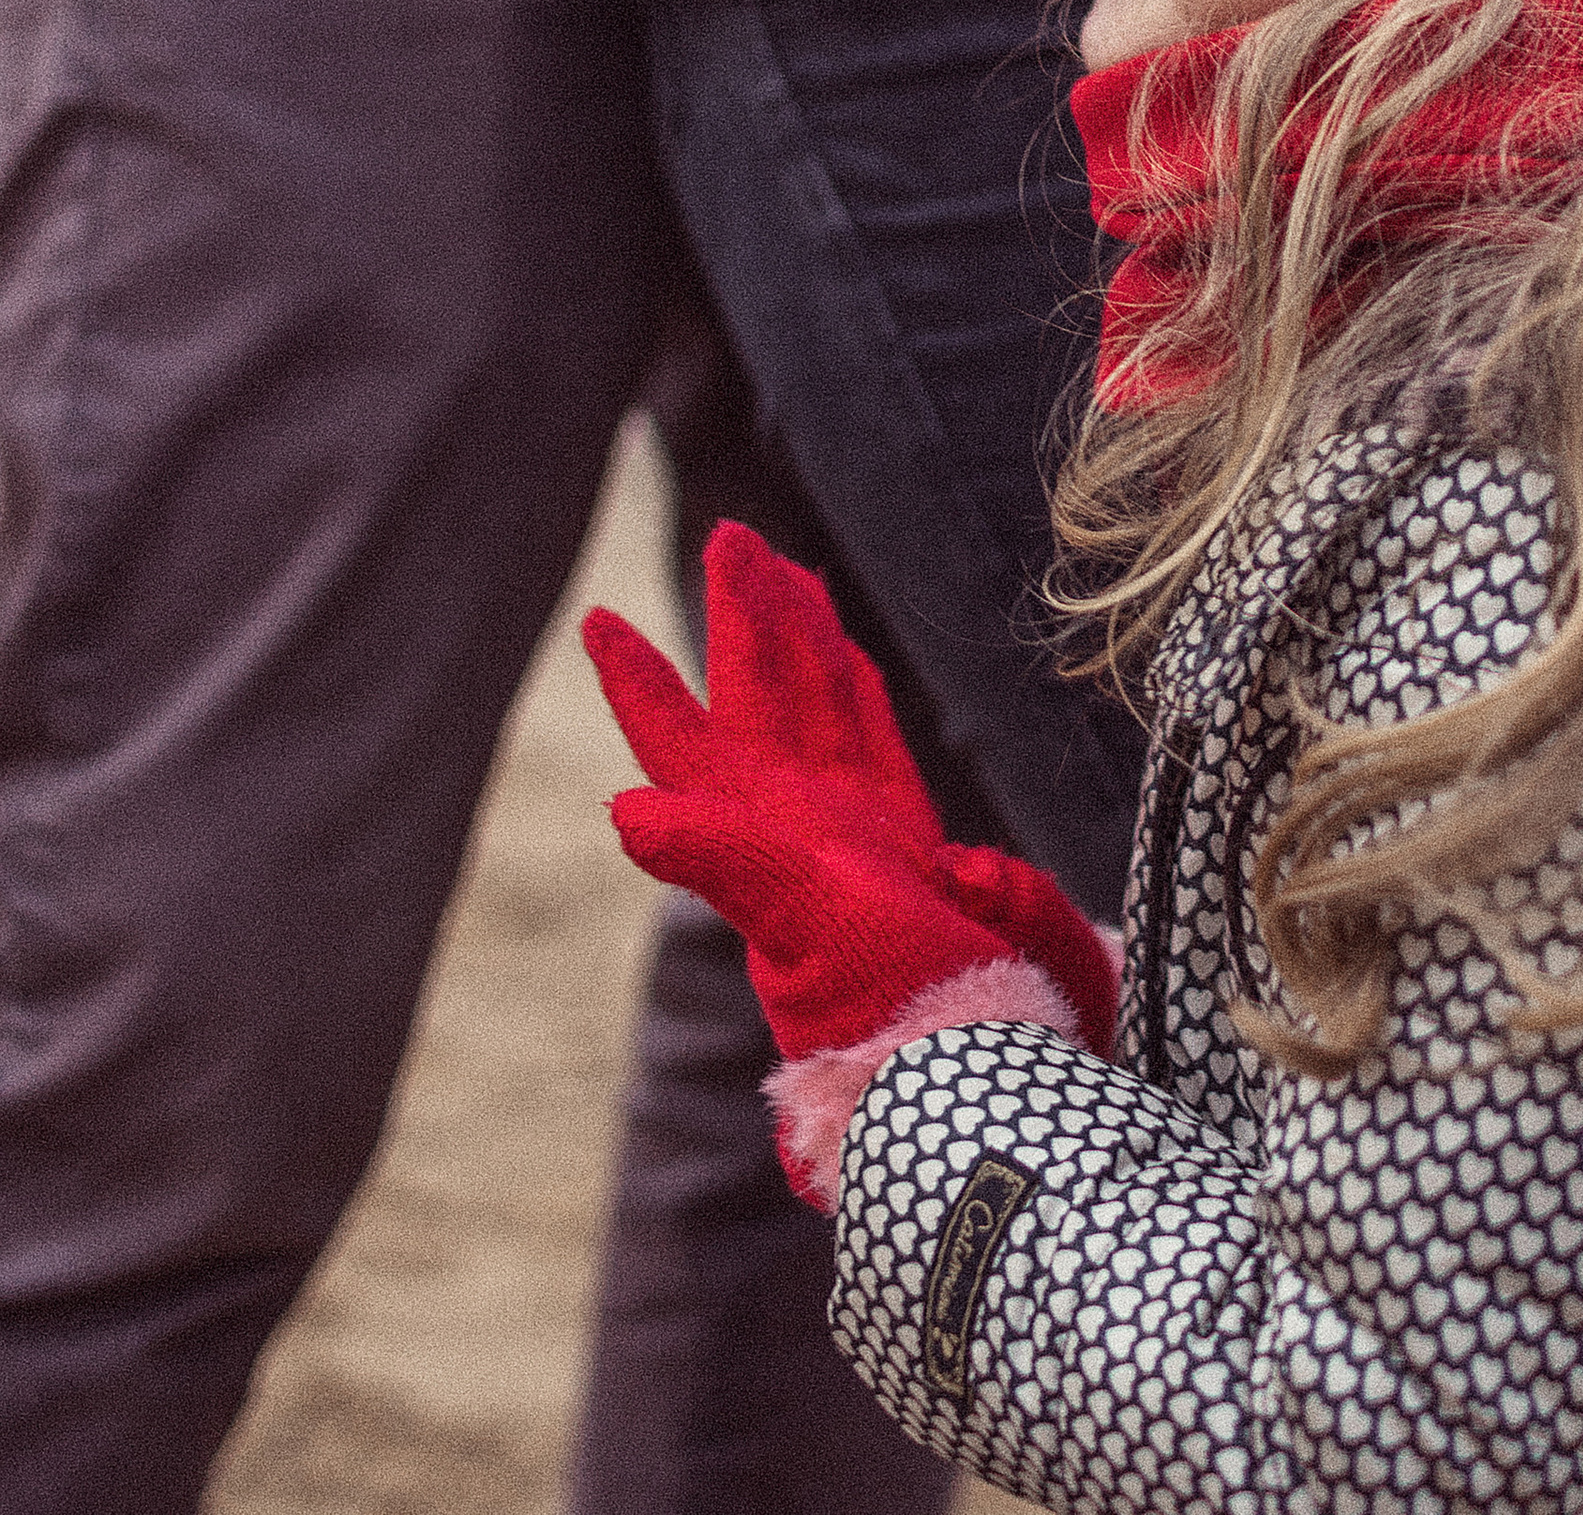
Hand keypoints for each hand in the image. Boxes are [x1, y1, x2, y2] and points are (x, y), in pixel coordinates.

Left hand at [582, 524, 1117, 1075]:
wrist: (966, 1065)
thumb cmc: (882, 1001)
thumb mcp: (795, 915)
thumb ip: (718, 854)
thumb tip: (624, 809)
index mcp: (758, 826)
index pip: (686, 736)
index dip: (642, 681)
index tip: (597, 620)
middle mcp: (794, 819)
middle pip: (761, 692)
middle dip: (745, 616)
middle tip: (730, 535)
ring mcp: (848, 826)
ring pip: (817, 703)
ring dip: (800, 637)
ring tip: (785, 572)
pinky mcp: (904, 843)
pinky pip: (872, 739)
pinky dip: (855, 690)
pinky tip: (845, 655)